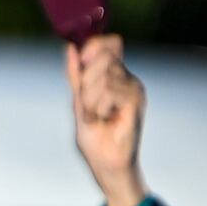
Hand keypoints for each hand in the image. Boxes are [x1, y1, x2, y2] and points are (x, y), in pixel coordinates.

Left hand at [68, 36, 147, 205]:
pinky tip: (105, 119)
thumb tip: (70, 47)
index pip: (110, 43)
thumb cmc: (94, 136)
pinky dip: (98, 107)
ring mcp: (134, 88)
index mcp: (114, 76)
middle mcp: (127, 78)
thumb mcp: (78, 101)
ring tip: (96, 116)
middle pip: (102, 56)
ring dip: (90, 100)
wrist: (105, 162)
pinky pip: (109, 91)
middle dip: (85, 82)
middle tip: (87, 106)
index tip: (81, 60)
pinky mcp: (136, 100)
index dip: (94, 46)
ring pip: (103, 75)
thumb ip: (75, 75)